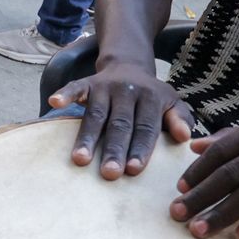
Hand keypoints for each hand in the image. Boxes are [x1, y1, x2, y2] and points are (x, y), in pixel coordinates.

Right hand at [48, 61, 192, 178]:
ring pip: (96, 114)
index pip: (146, 128)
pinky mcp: (87, 82)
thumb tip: (184, 137)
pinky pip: (75, 87)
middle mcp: (128, 91)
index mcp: (151, 98)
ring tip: (80, 160)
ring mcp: (105, 86)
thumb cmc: (151, 96)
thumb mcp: (172, 103)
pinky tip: (54, 102)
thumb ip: (180, 119)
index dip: (140, 148)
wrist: (129, 64)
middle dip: (114, 149)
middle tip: (109, 173)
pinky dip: (65, 94)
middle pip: (120, 124)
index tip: (134, 170)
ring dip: (87, 137)